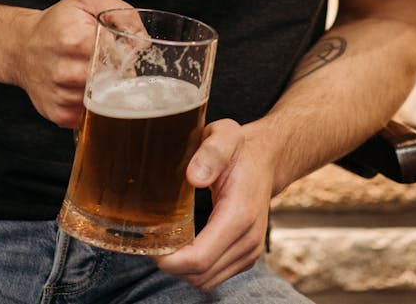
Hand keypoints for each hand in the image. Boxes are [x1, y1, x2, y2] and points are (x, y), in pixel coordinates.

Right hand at [10, 0, 129, 128]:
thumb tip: (143, 40)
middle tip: (108, 63)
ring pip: (104, 100)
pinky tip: (83, 88)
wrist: (20, 47)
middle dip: (118, 73)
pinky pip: (90, 115)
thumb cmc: (58, 22)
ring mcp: (60, 95)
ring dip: (106, 90)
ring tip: (93, 73)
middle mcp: (65, 70)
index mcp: (74, 39)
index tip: (118, 50)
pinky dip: (93, 104)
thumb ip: (121, 12)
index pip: (118, 56)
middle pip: (113, 80)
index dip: (124, 54)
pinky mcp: (58, 114)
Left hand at [155, 119, 273, 290]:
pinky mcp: (246, 256)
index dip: (170, 259)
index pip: (200, 258)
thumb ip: (211, 152)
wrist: (265, 159)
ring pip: (206, 281)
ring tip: (165, 243)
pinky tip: (182, 246)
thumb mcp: (225, 135)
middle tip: (151, 240)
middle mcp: (248, 240)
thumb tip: (194, 177)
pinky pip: (215, 276)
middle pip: (200, 275)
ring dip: (182, 270)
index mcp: (240, 215)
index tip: (150, 242)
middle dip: (171, 265)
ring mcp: (249, 252)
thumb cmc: (240, 148)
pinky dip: (194, 269)